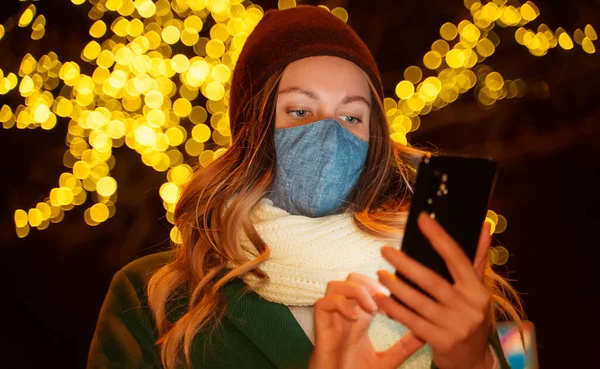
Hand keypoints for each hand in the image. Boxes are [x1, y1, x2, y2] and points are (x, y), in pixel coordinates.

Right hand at [309, 273, 424, 368]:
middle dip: (368, 283)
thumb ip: (403, 347)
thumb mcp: (386, 360)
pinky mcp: (321, 327)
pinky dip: (339, 304)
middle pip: (351, 279)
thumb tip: (425, 335)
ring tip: (371, 308)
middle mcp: (344, 313)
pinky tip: (354, 317)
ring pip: (335, 285)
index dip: (381, 287)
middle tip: (384, 302)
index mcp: (359, 316)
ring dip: (355, 291)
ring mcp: (331, 319)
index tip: (396, 303)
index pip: (366, 286)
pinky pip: (323, 303)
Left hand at [374, 213, 494, 368]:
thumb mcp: (477, 292)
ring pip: (418, 300)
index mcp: (478, 290)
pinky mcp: (441, 341)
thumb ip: (477, 260)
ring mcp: (455, 326)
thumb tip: (485, 227)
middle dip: (405, 263)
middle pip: (431, 280)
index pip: (457, 258)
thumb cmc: (470, 319)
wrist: (473, 362)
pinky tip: (380, 298)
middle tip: (385, 251)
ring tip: (379, 274)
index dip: (439, 237)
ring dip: (395, 286)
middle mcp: (469, 307)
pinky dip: (394, 308)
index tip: (421, 219)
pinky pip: (411, 320)